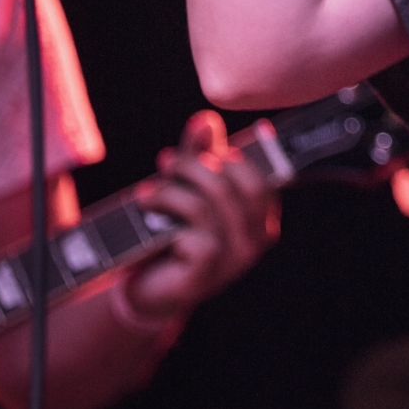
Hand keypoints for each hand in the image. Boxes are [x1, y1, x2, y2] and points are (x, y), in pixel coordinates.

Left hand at [117, 109, 279, 326]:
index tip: (212, 147)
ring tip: (147, 193)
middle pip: (232, 186)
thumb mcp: (188, 189)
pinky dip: (167, 219)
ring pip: (206, 206)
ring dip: (170, 192)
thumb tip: (206, 120)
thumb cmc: (173, 234)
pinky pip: (193, 236)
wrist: (149, 288)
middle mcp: (255, 240)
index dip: (237, 158)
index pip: (261, 180)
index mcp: (260, 219)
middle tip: (167, 162)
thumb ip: (200, 156)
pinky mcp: (207, 274)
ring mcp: (234, 260)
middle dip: (196, 166)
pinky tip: (148, 218)